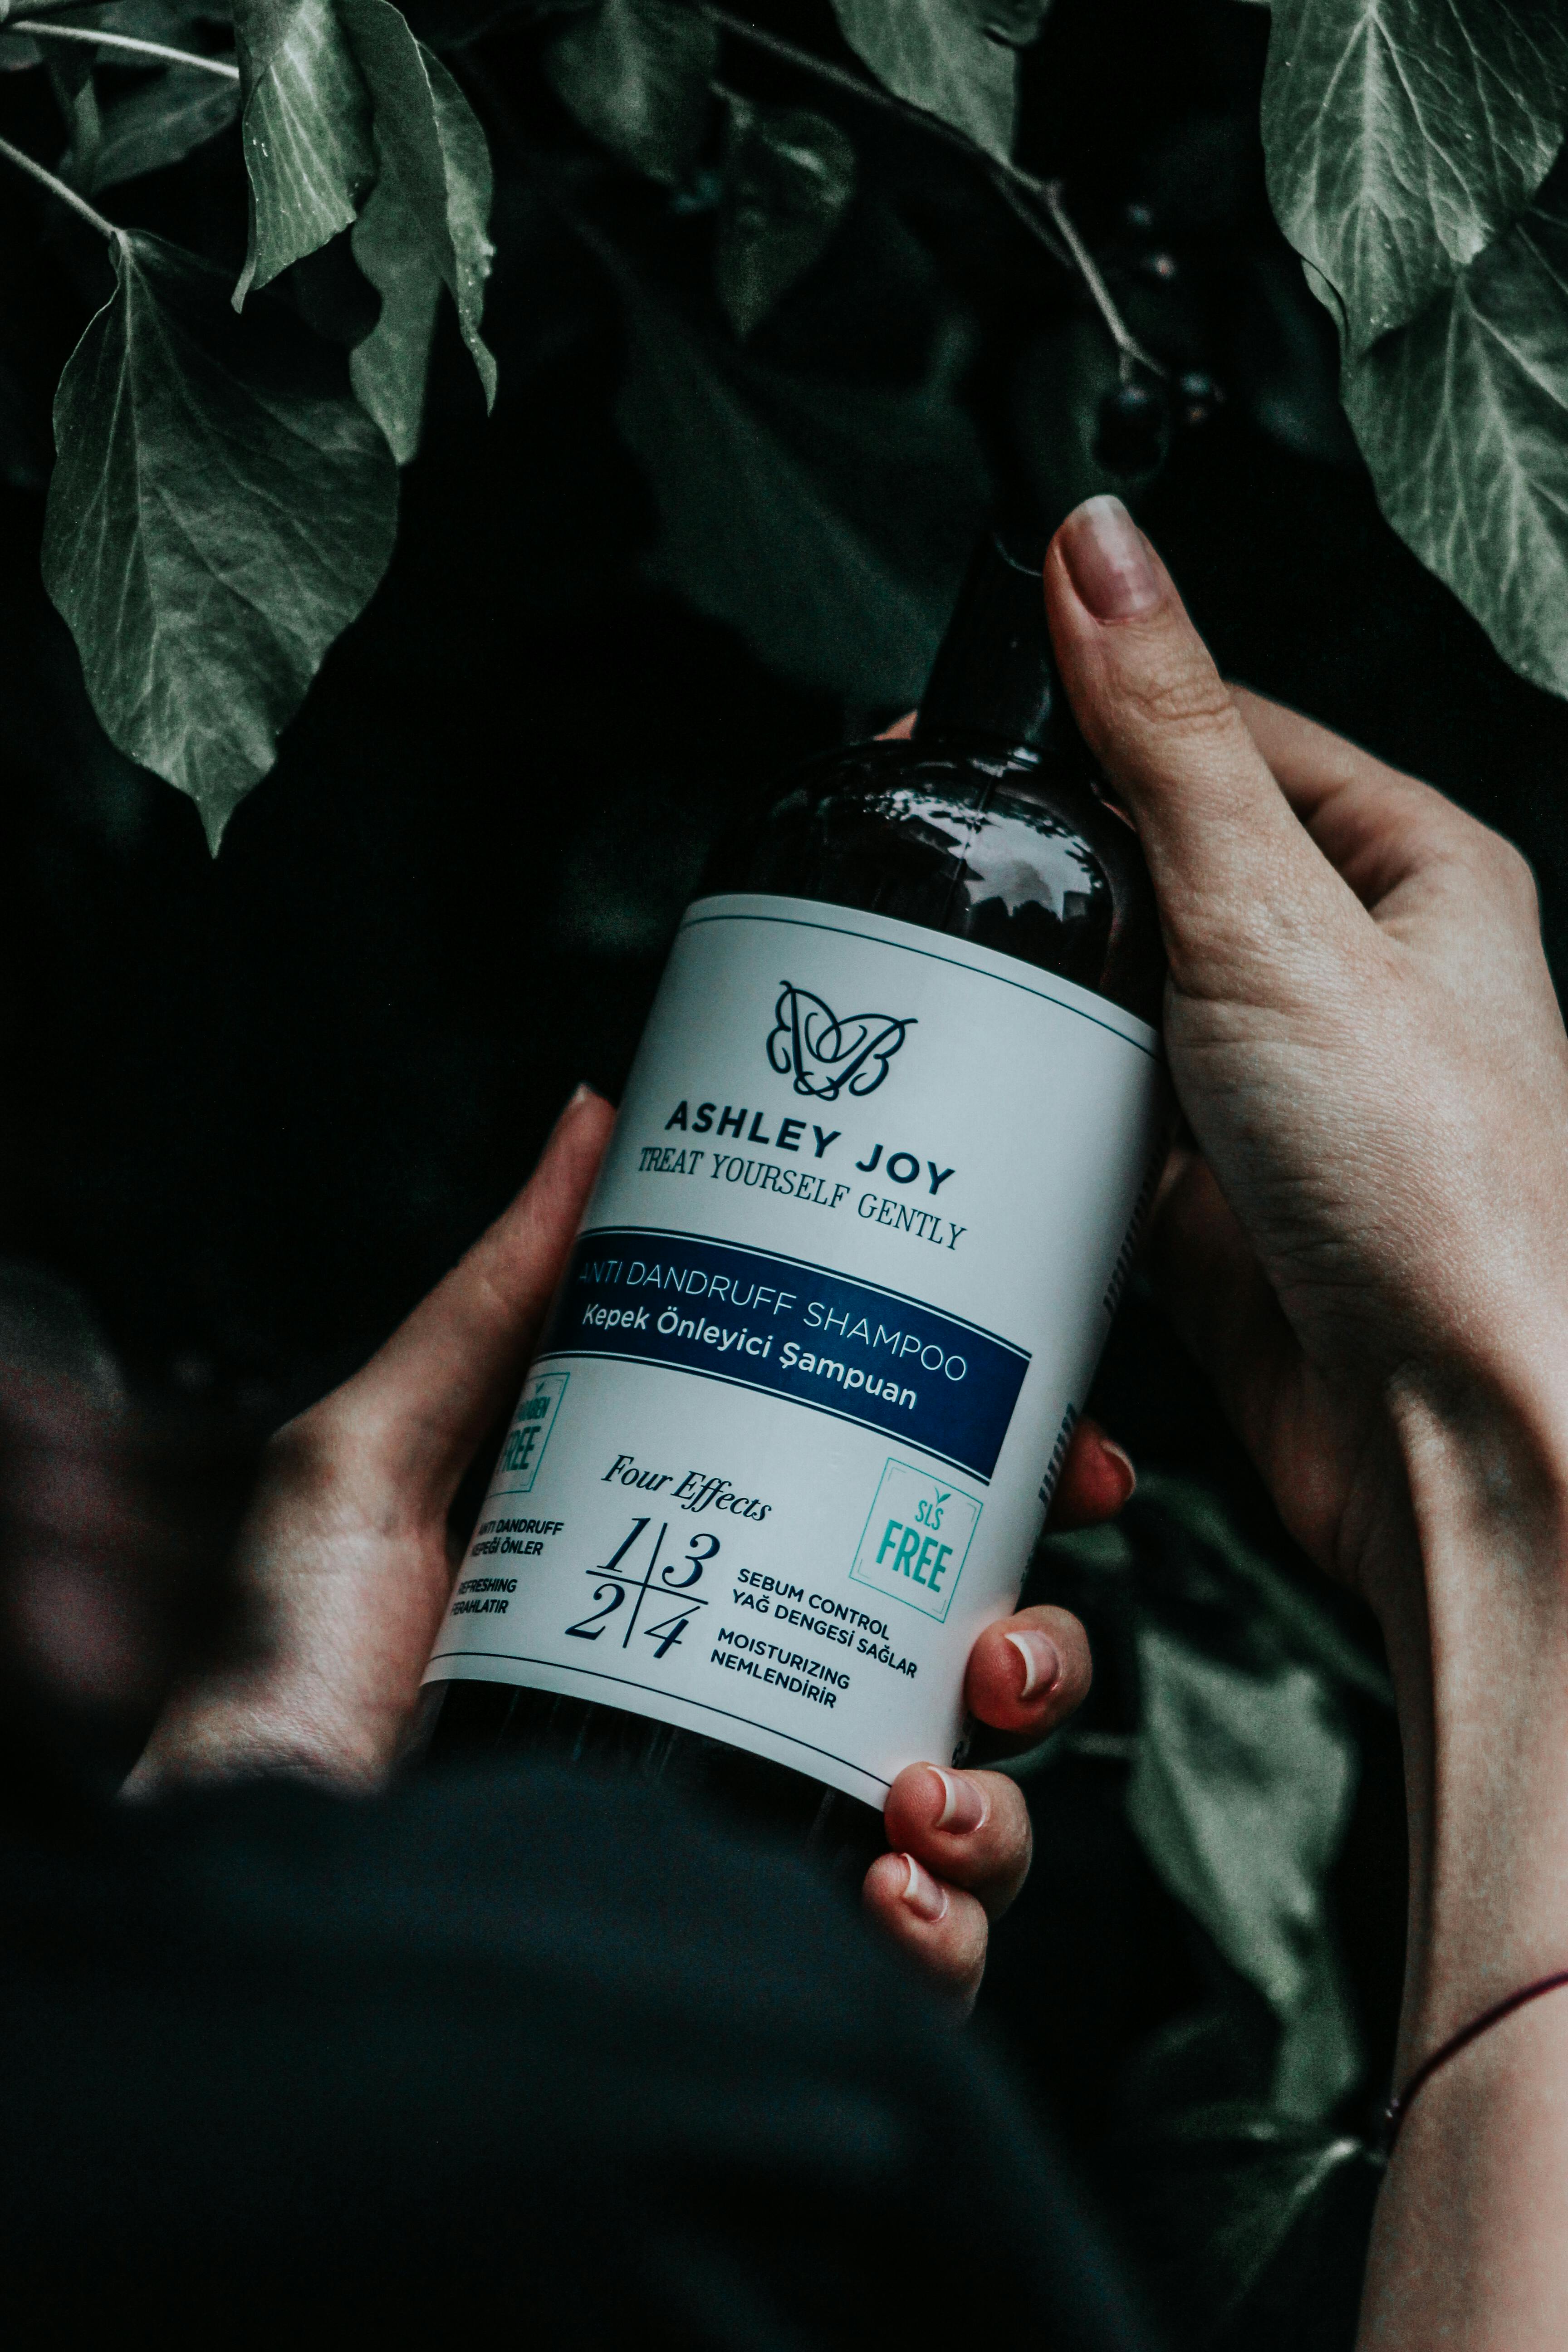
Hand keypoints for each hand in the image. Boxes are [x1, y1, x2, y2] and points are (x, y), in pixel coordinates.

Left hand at [131, 1083, 1126, 2003]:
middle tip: (1000, 1645)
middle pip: (982, 1669)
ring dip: (1004, 1801)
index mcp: (713, 1580)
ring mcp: (766, 1839)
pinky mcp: (760, 1956)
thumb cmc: (277, 1681)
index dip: (1017, 1484)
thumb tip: (594, 1122)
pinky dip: (944, 1928)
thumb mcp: (372, 1461)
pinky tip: (884, 1879)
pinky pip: (927, 1960)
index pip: (909, 1525)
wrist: (235, 1893)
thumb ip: (491, 1305)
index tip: (1071, 1449)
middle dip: (1043, 1647)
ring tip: (923, 1783)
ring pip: (987, 1820)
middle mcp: (757, 1707)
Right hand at [1046, 497, 1567, 2348]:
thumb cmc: (1435, 1195)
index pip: (1224, 738)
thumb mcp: (1276, 921)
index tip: (961, 726)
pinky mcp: (1220, 1217)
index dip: (1088, 716)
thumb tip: (1100, 550)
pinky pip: (1097, 1150)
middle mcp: (1347, 982)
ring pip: (1111, 1023)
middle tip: (910, 875)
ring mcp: (1276, 1102)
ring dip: (1027, 1025)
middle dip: (1039, 888)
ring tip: (915, 1002)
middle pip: (1150, 884)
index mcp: (1409, 874)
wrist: (1455, 1444)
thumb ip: (1172, 737)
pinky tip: (974, 1130)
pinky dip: (1035, 1143)